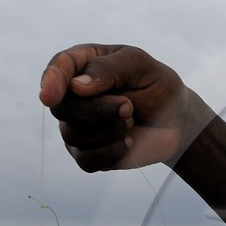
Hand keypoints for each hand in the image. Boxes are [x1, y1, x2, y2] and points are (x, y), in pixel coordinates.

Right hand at [37, 44, 213, 170]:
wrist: (175, 120)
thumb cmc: (156, 86)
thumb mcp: (141, 65)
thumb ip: (110, 68)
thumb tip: (76, 86)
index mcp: (82, 65)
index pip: (57, 69)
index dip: (51, 81)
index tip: (50, 96)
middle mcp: (71, 96)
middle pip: (62, 108)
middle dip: (99, 110)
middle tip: (129, 107)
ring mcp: (76, 126)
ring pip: (73, 136)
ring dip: (110, 131)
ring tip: (130, 121)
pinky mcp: (87, 153)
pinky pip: (86, 160)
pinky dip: (111, 153)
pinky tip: (127, 142)